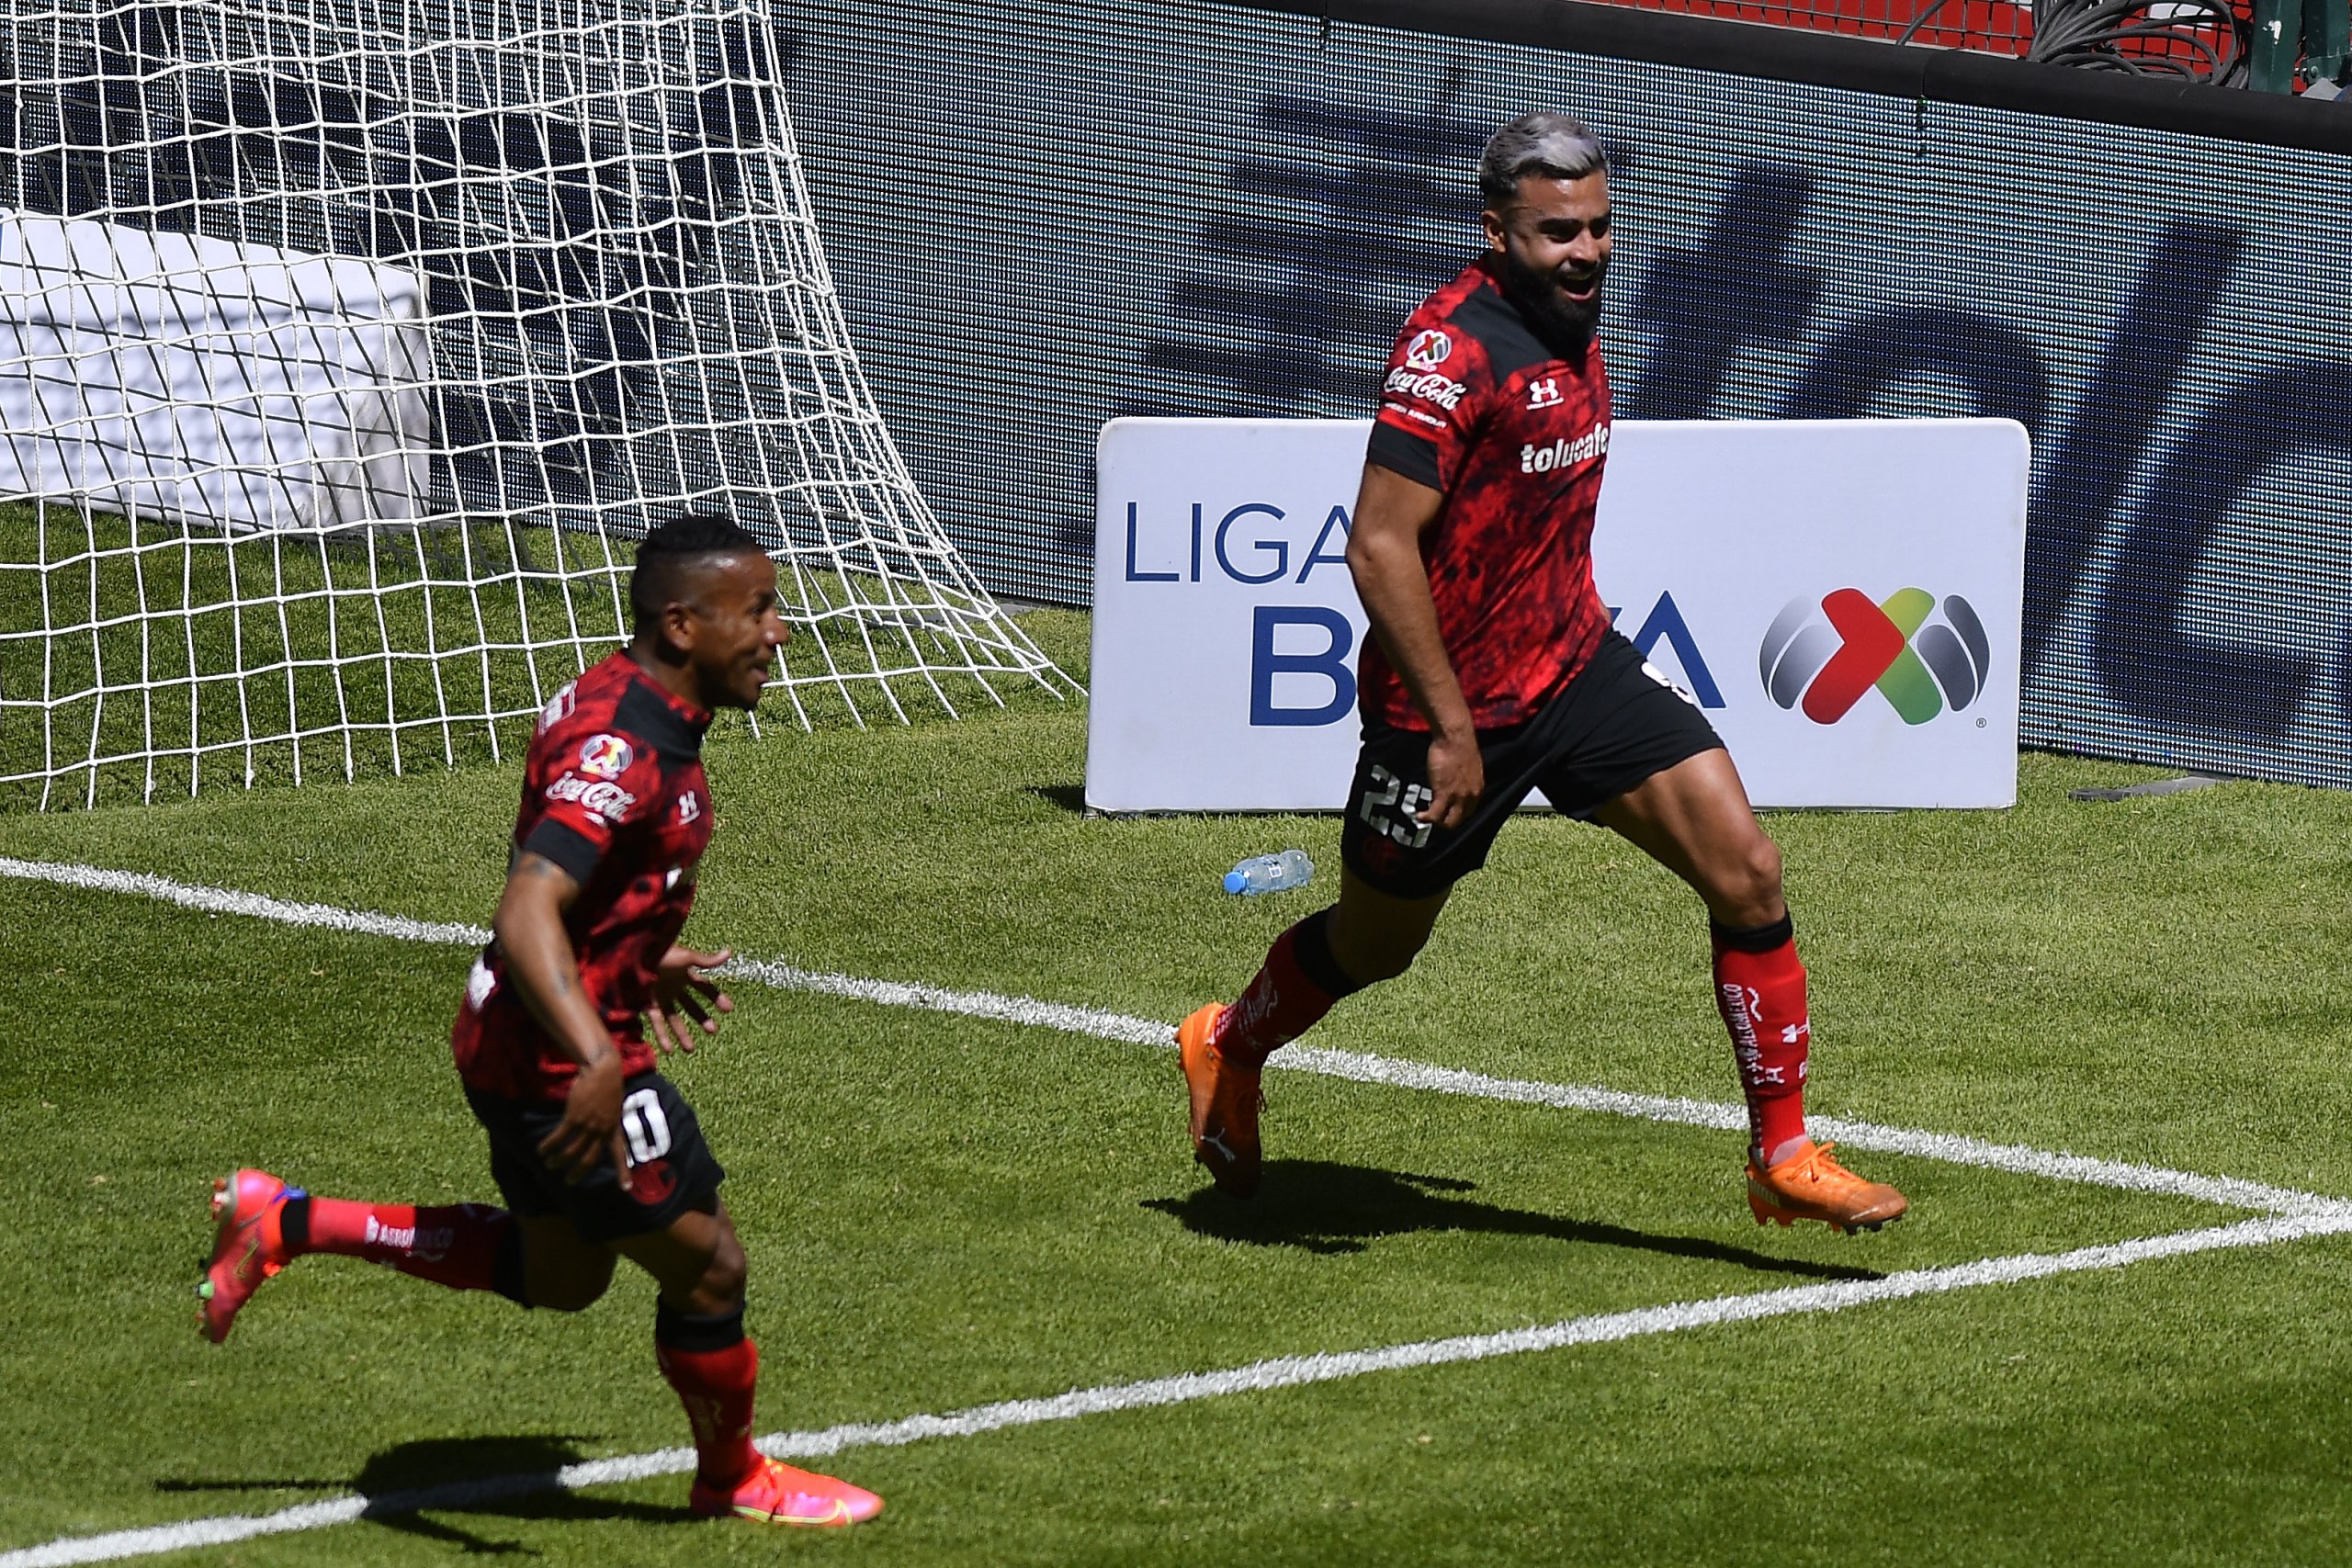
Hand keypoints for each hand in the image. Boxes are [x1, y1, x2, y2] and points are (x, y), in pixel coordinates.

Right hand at [538, 1051, 629, 1188]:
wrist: (602, 1069)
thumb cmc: (608, 1084)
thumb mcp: (614, 1106)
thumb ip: (607, 1121)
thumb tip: (600, 1131)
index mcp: (614, 1129)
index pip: (620, 1154)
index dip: (623, 1172)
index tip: (625, 1188)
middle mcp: (602, 1131)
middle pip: (590, 1159)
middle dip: (579, 1172)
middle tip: (569, 1181)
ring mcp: (588, 1125)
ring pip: (571, 1151)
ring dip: (559, 1160)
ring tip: (550, 1165)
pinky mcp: (574, 1118)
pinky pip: (559, 1138)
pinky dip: (549, 1146)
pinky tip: (541, 1150)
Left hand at [647, 945, 733, 1055]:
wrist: (634, 955)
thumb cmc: (662, 954)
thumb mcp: (686, 957)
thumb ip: (707, 961)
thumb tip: (729, 952)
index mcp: (684, 974)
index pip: (704, 988)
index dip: (717, 998)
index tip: (729, 1010)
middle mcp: (673, 987)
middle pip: (690, 1006)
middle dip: (702, 1018)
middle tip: (713, 1031)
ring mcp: (660, 997)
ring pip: (673, 1019)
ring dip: (682, 1034)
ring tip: (690, 1049)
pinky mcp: (646, 1004)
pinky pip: (656, 1023)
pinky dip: (662, 1037)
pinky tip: (669, 1049)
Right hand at [1419, 728, 1484, 829]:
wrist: (1455, 737)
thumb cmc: (1459, 745)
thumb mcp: (1466, 766)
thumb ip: (1462, 778)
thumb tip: (1453, 781)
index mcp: (1476, 789)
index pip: (1469, 812)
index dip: (1456, 815)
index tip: (1446, 813)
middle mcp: (1470, 796)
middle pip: (1458, 820)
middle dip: (1445, 822)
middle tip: (1433, 817)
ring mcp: (1457, 797)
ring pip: (1447, 822)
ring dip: (1435, 822)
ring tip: (1424, 818)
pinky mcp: (1443, 793)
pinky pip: (1434, 814)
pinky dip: (1425, 818)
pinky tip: (1418, 816)